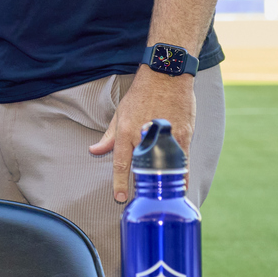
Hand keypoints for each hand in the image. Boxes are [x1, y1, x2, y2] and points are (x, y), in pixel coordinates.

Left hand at [89, 67, 194, 202]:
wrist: (166, 76)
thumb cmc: (141, 94)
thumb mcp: (120, 113)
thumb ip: (109, 137)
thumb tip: (94, 151)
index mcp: (126, 131)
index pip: (121, 163)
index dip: (119, 183)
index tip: (119, 198)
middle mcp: (144, 136)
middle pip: (143, 169)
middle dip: (142, 186)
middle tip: (142, 200)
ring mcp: (166, 137)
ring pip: (164, 168)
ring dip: (163, 184)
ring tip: (161, 197)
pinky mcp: (183, 135)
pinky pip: (182, 161)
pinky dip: (181, 175)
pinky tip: (179, 184)